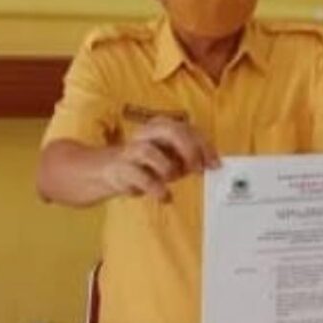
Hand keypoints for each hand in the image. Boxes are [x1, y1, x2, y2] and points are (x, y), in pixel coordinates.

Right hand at [100, 116, 219, 201]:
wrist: (108, 171)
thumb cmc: (147, 164)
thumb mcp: (171, 158)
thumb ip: (189, 157)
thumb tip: (212, 164)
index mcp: (161, 126)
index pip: (187, 128)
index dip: (204, 145)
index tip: (214, 164)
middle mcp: (146, 133)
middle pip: (170, 130)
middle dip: (188, 150)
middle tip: (198, 169)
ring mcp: (131, 150)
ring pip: (149, 151)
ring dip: (167, 168)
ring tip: (172, 179)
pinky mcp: (120, 168)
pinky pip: (139, 177)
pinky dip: (156, 188)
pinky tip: (164, 196)